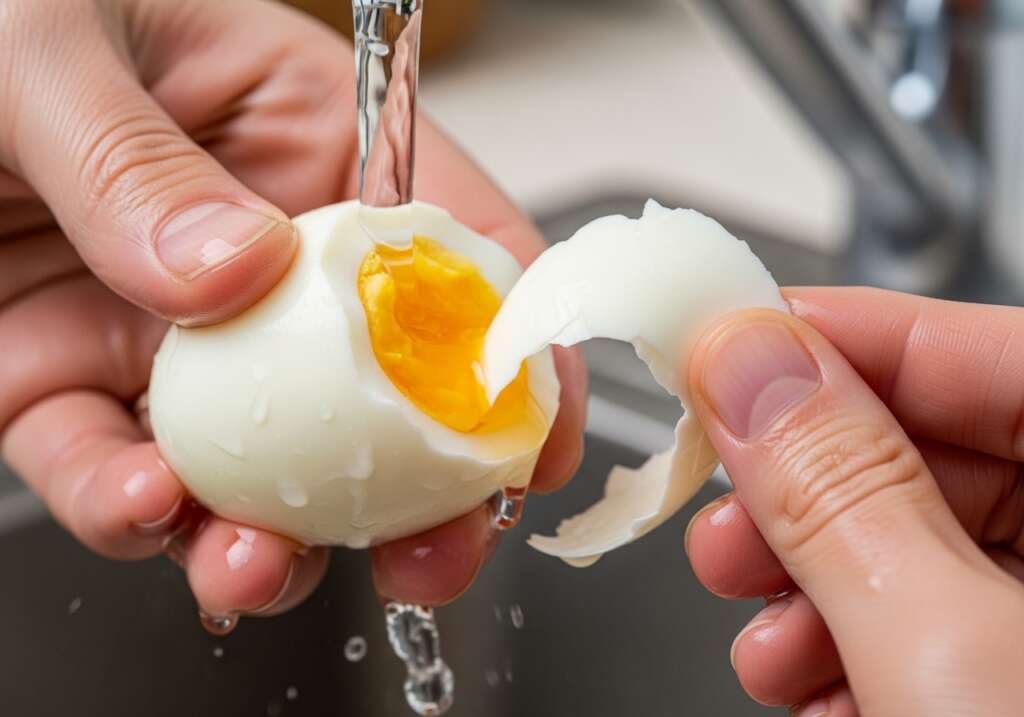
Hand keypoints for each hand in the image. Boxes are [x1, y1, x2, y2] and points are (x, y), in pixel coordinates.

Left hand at [0, 0, 585, 619]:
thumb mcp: (46, 42)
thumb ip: (137, 160)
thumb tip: (238, 270)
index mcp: (295, 140)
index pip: (446, 246)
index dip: (513, 348)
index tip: (535, 437)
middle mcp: (251, 256)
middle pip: (376, 389)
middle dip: (416, 494)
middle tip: (432, 552)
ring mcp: (168, 338)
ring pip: (257, 465)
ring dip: (272, 536)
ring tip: (259, 560)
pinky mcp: (68, 389)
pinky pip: (114, 475)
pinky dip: (131, 511)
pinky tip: (140, 504)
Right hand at [684, 287, 1023, 714]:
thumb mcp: (944, 647)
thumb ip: (839, 490)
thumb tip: (745, 360)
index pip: (984, 350)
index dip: (843, 333)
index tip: (724, 341)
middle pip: (931, 448)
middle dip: (801, 481)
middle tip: (724, 495)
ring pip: (906, 539)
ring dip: (801, 574)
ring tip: (754, 614)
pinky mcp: (1004, 678)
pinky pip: (914, 623)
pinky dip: (836, 642)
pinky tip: (800, 675)